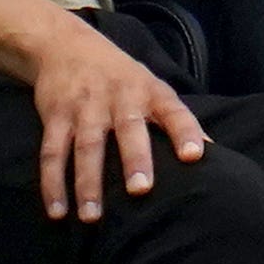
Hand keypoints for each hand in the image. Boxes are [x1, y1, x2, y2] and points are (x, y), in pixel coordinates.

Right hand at [31, 18, 206, 220]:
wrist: (67, 46)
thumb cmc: (122, 78)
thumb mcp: (153, 89)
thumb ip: (177, 120)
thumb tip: (211, 152)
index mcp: (150, 92)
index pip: (174, 111)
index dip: (185, 131)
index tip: (194, 156)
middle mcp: (119, 98)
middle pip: (128, 129)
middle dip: (135, 159)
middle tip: (140, 190)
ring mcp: (86, 106)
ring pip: (87, 146)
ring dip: (88, 183)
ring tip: (92, 217)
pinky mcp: (56, 115)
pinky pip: (52, 152)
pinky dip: (53, 184)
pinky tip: (57, 211)